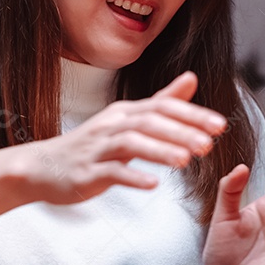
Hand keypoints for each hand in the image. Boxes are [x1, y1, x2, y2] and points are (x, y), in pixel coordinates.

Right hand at [21, 71, 226, 204]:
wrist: (44, 167)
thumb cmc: (93, 145)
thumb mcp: (128, 120)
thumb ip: (162, 101)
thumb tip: (192, 78)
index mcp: (126, 112)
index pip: (163, 107)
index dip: (192, 114)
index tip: (220, 125)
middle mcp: (113, 125)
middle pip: (149, 122)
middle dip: (181, 132)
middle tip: (208, 145)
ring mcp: (98, 148)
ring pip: (131, 144)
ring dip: (159, 151)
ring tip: (185, 162)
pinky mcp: (86, 172)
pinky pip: (110, 172)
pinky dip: (131, 176)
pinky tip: (152, 185)